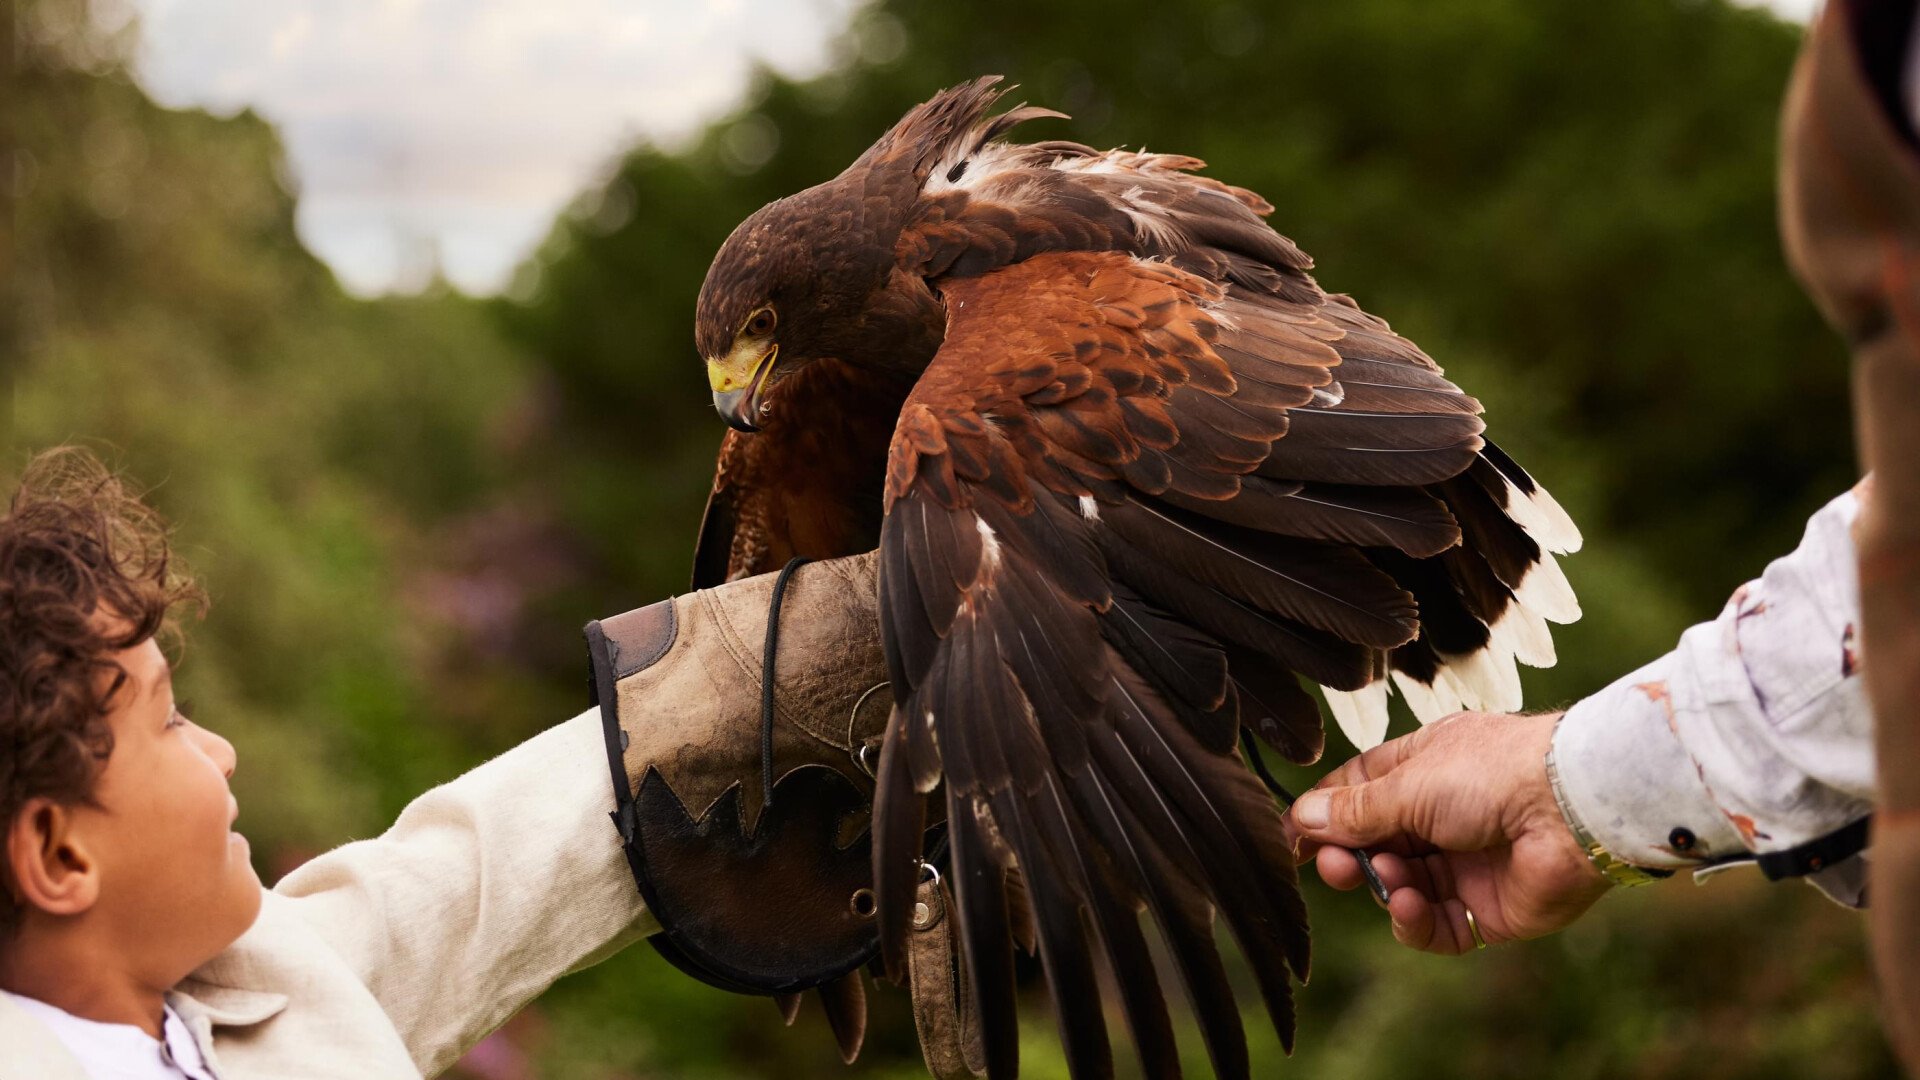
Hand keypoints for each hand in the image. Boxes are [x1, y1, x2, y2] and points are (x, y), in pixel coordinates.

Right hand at [1282, 711, 1609, 954]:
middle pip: (1376, 843)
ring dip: (1383, 885)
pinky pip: (1435, 925)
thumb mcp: (1408, 784)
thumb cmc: (1493, 773)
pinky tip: (1407, 904)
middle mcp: (1445, 815)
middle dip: (1348, 855)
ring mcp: (1467, 864)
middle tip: (1332, 865)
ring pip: (1400, 886)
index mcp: (1426, 767)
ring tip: (1382, 877)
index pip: (1361, 790)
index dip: (1326, 813)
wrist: (1571, 808)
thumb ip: (1354, 811)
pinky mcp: (1488, 909)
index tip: (1293, 839)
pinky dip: (1412, 920)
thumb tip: (1302, 818)